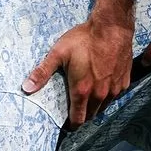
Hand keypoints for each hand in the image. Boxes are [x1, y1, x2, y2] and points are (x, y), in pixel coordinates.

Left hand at [22, 15, 134, 129]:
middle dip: (83, 115)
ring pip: (104, 107)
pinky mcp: (124, 81)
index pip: (77, 119)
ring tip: (88, 99)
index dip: (71, 124)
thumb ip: (42, 72)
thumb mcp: (59, 53)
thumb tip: (26, 88)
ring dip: (96, 106)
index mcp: (82, 90)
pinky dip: (108, 95)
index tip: (67, 123)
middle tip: (75, 109)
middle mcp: (100, 94)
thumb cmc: (84, 38)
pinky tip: (102, 86)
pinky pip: (115, 96)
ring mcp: (114, 89)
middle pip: (91, 115)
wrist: (112, 26)